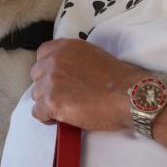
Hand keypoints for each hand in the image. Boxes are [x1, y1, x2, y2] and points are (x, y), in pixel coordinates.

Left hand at [29, 38, 144, 130]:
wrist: (130, 96)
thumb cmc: (118, 79)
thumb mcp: (93, 55)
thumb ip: (73, 59)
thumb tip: (66, 72)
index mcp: (65, 47)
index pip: (42, 54)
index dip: (48, 69)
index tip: (57, 79)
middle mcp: (54, 61)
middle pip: (36, 76)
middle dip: (47, 86)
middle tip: (64, 96)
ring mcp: (51, 81)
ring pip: (36, 95)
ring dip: (48, 103)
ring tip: (67, 109)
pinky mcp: (52, 101)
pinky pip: (38, 113)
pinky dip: (47, 118)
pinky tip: (61, 119)